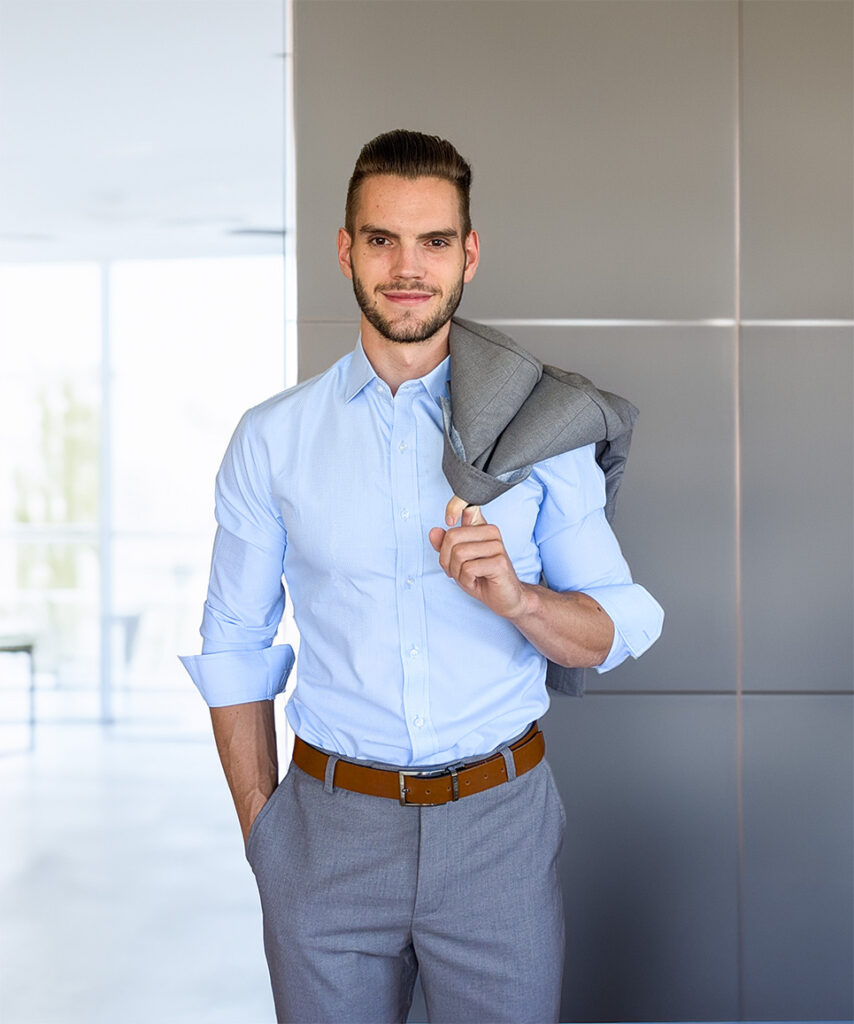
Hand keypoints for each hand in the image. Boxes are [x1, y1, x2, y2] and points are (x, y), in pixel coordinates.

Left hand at [428, 497, 529, 620]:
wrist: (505, 598)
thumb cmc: (482, 578)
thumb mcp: (457, 561)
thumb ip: (444, 545)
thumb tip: (433, 532)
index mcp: (481, 526)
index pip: (453, 522)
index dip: (447, 530)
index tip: (450, 541)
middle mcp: (491, 531)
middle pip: (452, 538)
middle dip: (447, 561)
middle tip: (456, 572)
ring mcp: (497, 546)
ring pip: (459, 554)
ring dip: (457, 572)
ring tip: (468, 578)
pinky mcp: (499, 562)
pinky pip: (469, 568)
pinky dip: (466, 580)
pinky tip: (476, 582)